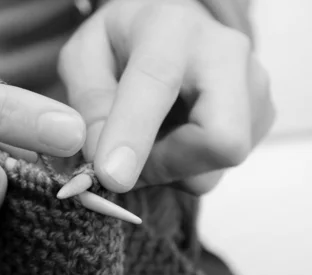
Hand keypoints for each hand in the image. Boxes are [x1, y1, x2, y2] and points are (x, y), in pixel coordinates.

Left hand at [58, 0, 274, 193]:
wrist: (172, 29)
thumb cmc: (123, 42)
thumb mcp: (84, 57)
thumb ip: (88, 103)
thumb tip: (102, 159)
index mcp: (170, 28)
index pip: (157, 84)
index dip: (133, 135)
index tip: (110, 176)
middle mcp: (224, 54)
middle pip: (220, 140)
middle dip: (165, 165)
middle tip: (123, 163)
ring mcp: (252, 88)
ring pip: (213, 167)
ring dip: (166, 169)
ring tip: (146, 138)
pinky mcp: (260, 117)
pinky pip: (215, 171)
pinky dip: (182, 169)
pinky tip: (170, 138)